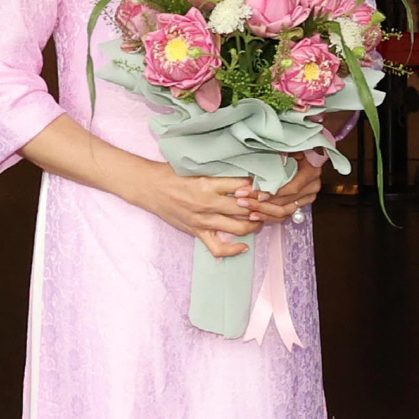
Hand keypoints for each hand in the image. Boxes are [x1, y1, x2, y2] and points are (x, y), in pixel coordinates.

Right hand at [135, 161, 262, 259]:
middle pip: (244, 209)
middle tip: (268, 205)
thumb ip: (218, 173)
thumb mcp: (197, 167)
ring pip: (237, 228)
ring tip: (260, 220)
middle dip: (260, 207)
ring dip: (253, 225)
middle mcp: (207, 204)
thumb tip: (242, 175)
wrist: (150, 187)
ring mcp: (202, 221)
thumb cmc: (172, 174)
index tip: (264, 186)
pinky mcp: (196, 232)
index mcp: (207, 184)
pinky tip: (244, 246)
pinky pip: (217, 248)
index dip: (257, 187)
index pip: (242, 187)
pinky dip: (232, 250)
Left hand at [246, 152, 323, 224]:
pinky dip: (269, 216)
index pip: (292, 188)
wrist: (306, 153)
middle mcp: (312, 187)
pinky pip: (284, 215)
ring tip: (246, 208)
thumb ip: (282, 154)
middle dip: (262, 203)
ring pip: (284, 212)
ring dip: (263, 212)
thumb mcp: (289, 148)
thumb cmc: (295, 149)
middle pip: (286, 203)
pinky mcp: (300, 204)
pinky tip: (255, 215)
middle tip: (242, 200)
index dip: (274, 193)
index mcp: (311, 172)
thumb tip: (271, 161)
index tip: (256, 194)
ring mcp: (307, 197)